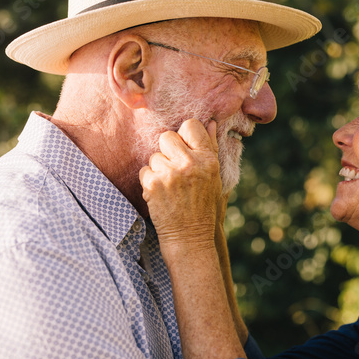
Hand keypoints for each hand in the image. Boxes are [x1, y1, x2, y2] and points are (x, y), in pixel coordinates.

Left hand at [140, 119, 219, 251]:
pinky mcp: (152, 185)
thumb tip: (211, 122)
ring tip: (170, 186)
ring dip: (158, 168)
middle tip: (175, 168)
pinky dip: (149, 181)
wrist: (189, 236)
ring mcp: (170, 174)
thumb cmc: (203, 205)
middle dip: (167, 150)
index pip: (190, 126)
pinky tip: (161, 193)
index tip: (184, 147)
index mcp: (208, 159)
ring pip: (154, 155)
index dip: (184, 135)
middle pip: (167, 137)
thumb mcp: (214, 176)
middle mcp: (189, 164)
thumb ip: (210, 148)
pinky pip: (144, 170)